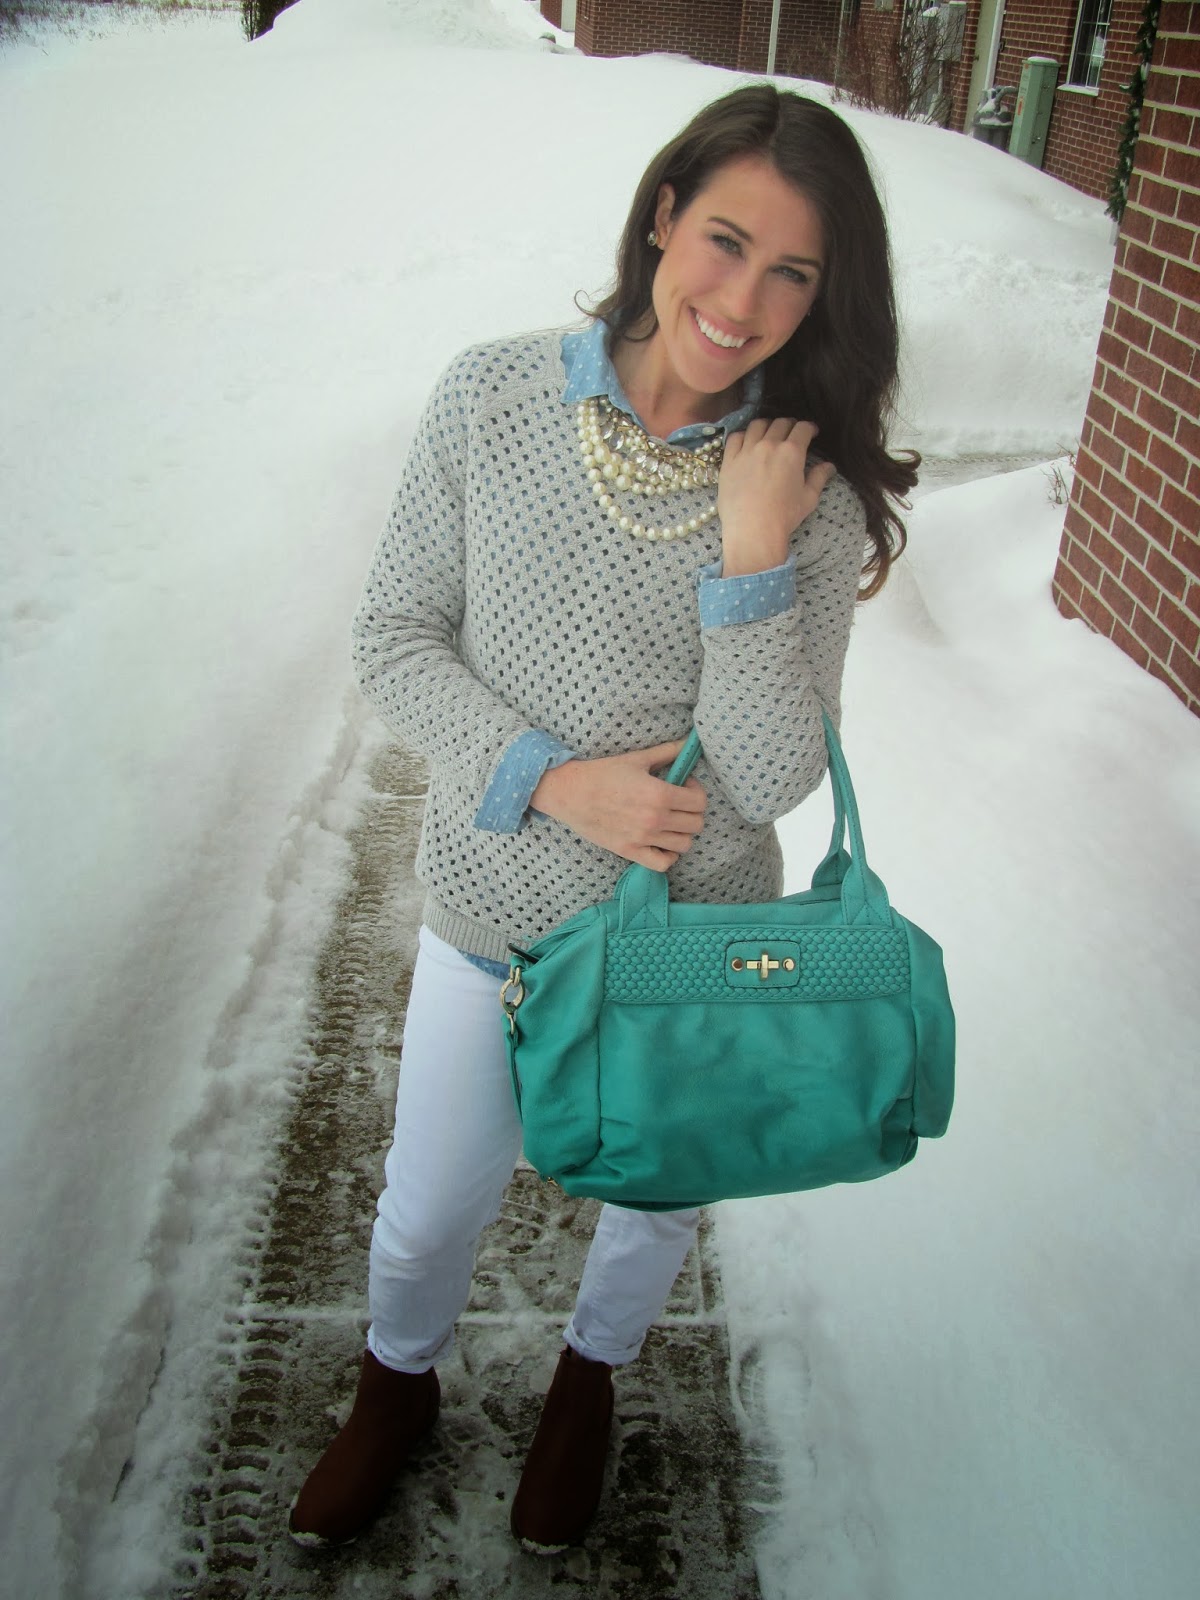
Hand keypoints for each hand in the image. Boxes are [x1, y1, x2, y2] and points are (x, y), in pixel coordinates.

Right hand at [530, 739, 706, 870]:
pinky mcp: (630, 851)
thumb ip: (667, 752)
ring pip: (684, 845)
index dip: (697, 792)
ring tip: (671, 822)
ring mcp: (643, 838)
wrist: (570, 792)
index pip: (700, 802)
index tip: (685, 786)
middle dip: (692, 812)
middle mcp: (655, 819)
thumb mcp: (637, 758)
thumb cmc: (603, 773)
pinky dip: (669, 856)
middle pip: (696, 824)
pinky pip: (663, 863)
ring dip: (683, 833)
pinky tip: (662, 843)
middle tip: (679, 804)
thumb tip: (688, 743)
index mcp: (659, 794)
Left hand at [717, 417, 836, 577]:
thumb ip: (819, 478)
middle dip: (790, 425)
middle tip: (791, 434)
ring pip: (757, 425)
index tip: (812, 432)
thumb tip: (829, 466)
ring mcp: (746, 451)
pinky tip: (747, 442)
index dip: (810, 428)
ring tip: (769, 434)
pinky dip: (743, 435)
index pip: (803, 428)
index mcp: (792, 452)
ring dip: (767, 426)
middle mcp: (769, 445)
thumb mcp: (809, 498)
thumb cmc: (784, 516)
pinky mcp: (729, 461)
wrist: (753, 531)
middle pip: (780, 423)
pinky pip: (735, 438)